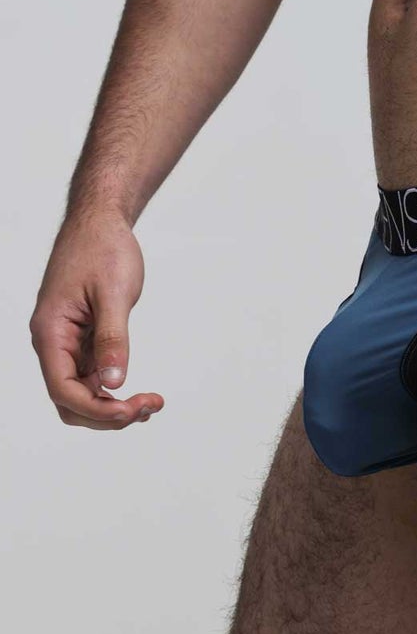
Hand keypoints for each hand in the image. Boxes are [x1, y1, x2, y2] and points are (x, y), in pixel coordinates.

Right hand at [29, 209, 163, 429]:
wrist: (101, 220)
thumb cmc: (103, 247)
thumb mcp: (113, 292)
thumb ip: (112, 338)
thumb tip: (114, 382)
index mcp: (51, 332)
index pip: (63, 389)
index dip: (96, 408)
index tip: (131, 409)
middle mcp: (53, 342)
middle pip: (70, 400)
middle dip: (106, 413)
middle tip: (147, 408)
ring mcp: (67, 341)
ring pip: (82, 392)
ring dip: (112, 405)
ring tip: (150, 403)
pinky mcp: (82, 337)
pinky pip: (92, 375)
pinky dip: (113, 387)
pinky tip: (138, 391)